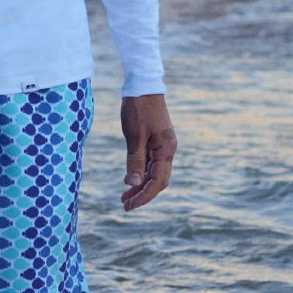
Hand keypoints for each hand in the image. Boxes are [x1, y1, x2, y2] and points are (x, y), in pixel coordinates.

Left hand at [119, 94, 175, 209]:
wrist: (142, 85)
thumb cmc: (138, 108)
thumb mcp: (134, 135)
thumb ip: (135, 160)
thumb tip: (133, 183)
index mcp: (166, 149)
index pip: (157, 181)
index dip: (144, 196)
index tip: (130, 206)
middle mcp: (167, 150)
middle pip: (158, 180)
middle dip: (143, 194)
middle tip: (125, 206)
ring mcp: (162, 146)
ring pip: (153, 173)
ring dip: (140, 185)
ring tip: (124, 197)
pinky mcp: (155, 141)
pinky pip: (149, 163)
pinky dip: (140, 173)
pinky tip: (130, 180)